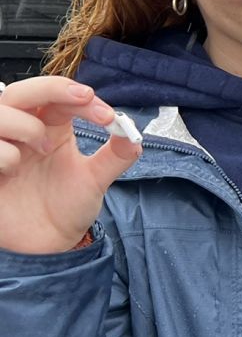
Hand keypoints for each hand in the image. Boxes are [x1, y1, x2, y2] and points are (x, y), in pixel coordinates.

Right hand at [0, 77, 141, 253]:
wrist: (44, 247)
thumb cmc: (66, 209)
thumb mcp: (95, 182)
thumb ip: (116, 157)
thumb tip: (134, 136)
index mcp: (50, 129)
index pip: (58, 95)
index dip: (77, 94)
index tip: (105, 114)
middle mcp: (22, 133)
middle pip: (22, 91)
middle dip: (51, 89)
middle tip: (82, 100)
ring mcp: (0, 148)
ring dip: (27, 125)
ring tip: (42, 150)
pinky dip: (4, 155)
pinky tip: (11, 174)